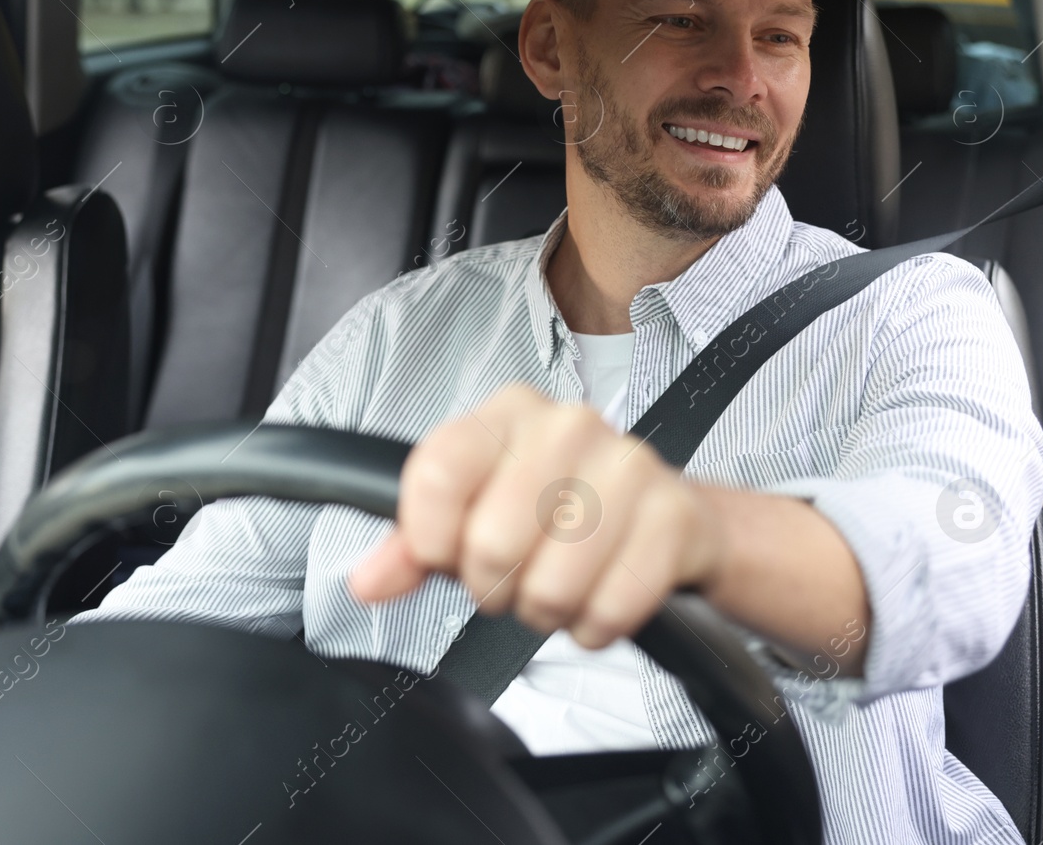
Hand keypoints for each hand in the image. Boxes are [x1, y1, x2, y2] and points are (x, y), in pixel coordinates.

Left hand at [348, 384, 727, 647]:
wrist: (666, 516)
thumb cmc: (559, 511)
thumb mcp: (477, 514)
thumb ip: (414, 546)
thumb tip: (368, 581)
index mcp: (507, 415)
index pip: (437, 472)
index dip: (429, 537)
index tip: (443, 554)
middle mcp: (567, 426)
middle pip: (490, 544)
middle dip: (494, 587)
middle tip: (514, 577)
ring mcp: (628, 467)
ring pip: (551, 587)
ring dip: (547, 612)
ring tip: (559, 586)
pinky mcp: (674, 518)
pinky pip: (609, 610)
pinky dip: (595, 627)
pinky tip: (600, 596)